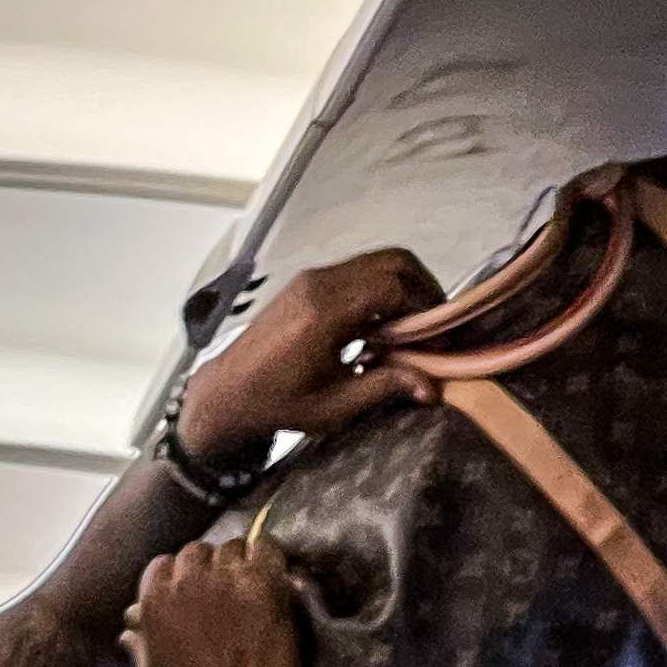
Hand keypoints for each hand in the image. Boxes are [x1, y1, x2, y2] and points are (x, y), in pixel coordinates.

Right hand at [123, 535, 302, 666]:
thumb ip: (139, 650)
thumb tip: (128, 634)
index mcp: (154, 601)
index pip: (163, 565)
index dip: (178, 578)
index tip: (193, 592)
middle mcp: (186, 582)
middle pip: (196, 552)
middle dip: (208, 567)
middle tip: (224, 589)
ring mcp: (225, 580)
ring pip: (230, 547)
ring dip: (238, 562)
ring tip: (250, 585)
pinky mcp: (263, 585)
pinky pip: (265, 547)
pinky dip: (268, 555)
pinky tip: (273, 573)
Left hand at [177, 247, 445, 459]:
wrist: (228, 392)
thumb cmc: (277, 403)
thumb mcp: (333, 406)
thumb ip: (384, 388)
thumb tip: (432, 387)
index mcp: (323, 314)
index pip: (393, 289)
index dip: (424, 310)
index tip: (437, 338)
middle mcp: (318, 284)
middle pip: (392, 261)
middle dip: (424, 288)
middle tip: (437, 322)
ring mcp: (311, 278)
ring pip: (377, 260)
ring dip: (404, 285)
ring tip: (415, 323)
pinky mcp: (308, 281)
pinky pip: (357, 270)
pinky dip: (381, 286)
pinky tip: (385, 322)